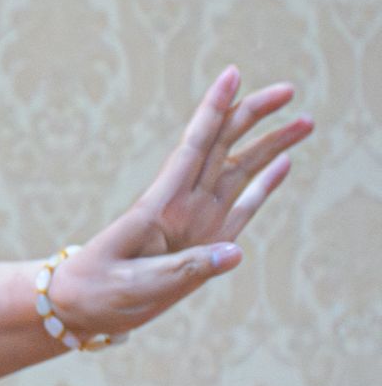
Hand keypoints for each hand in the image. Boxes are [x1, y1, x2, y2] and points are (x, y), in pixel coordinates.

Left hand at [49, 65, 313, 338]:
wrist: (79, 310)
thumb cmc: (97, 293)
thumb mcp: (134, 284)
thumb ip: (184, 269)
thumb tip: (235, 252)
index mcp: (160, 206)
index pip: (193, 146)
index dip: (212, 110)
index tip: (232, 74)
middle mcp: (183, 206)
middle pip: (223, 148)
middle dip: (253, 116)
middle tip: (289, 90)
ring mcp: (197, 222)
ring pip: (240, 171)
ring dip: (271, 145)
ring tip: (305, 121)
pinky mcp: (207, 243)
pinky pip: (242, 208)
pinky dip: (263, 185)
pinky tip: (284, 163)